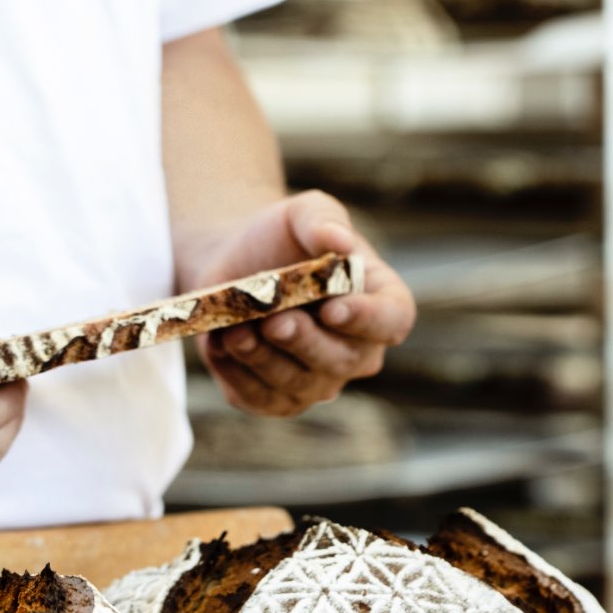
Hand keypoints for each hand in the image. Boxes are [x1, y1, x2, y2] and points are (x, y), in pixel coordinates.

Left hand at [192, 190, 415, 416]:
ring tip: (236, 330)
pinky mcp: (277, 399)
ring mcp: (320, 380)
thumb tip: (340, 243)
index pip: (393, 320)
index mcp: (380, 302)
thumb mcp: (303, 213)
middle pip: (345, 361)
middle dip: (306, 343)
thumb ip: (324, 221)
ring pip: (300, 385)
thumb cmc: (281, 237)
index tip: (334, 308)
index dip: (368, 320)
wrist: (233, 264)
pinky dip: (237, 375)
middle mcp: (358, 350)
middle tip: (275, 321)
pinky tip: (219, 344)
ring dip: (265, 360)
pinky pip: (262, 400)